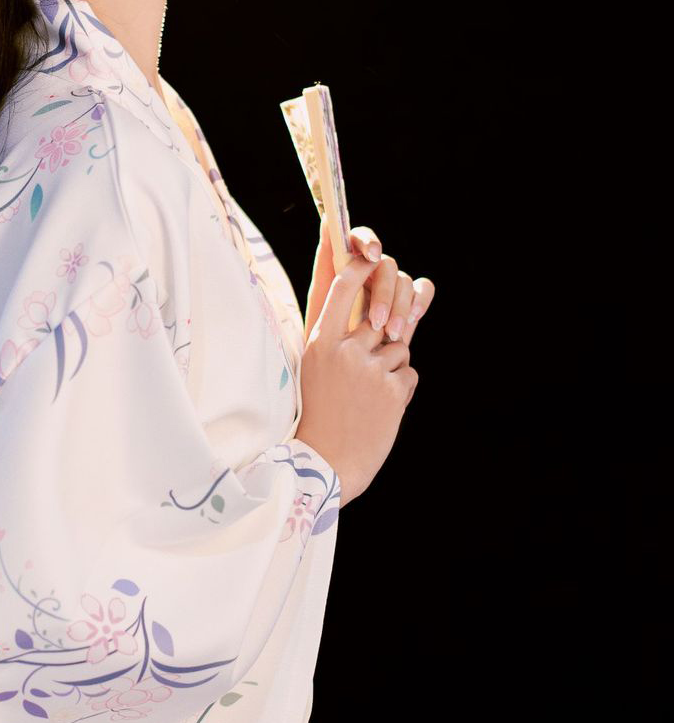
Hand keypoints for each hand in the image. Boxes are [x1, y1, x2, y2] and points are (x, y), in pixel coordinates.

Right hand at [295, 254, 420, 503]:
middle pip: (380, 319)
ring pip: (399, 347)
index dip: (360, 268)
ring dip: (391, 368)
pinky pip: (408, 373)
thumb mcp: (314, 372)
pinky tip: (380, 410)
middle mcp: (344, 351)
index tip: (369, 257)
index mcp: (320, 344)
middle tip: (368, 366)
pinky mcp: (393, 389)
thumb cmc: (318, 417)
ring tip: (369, 397)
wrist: (326, 464)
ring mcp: (370, 369)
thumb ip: (338, 340)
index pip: (341, 288)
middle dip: (382, 337)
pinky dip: (400, 389)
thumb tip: (365, 313)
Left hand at [305, 222, 435, 346]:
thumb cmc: (326, 341)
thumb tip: (327, 220)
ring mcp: (390, 286)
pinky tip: (411, 320)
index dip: (368, 240)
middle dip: (384, 294)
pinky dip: (420, 301)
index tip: (371, 255)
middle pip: (386, 265)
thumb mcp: (320, 306)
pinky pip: (422, 289)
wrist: (345, 375)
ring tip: (390, 335)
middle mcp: (370, 271)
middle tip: (377, 323)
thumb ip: (326, 264)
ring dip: (400, 307)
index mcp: (346, 265)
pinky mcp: (408, 301)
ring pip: (404, 280)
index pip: (359, 239)